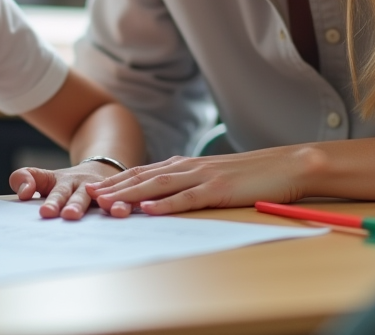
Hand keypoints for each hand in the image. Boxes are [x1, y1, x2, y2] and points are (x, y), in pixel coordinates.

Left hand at [11, 161, 131, 219]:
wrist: (100, 172)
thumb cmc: (67, 183)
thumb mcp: (45, 178)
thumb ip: (25, 179)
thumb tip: (23, 192)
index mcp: (63, 182)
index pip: (52, 188)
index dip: (46, 196)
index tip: (40, 208)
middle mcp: (84, 185)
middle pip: (77, 195)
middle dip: (74, 205)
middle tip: (68, 215)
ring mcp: (102, 192)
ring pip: (104, 198)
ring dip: (105, 204)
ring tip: (108, 212)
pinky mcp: (118, 198)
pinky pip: (123, 202)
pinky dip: (125, 206)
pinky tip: (125, 212)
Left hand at [85, 147, 320, 215]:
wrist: (288, 164)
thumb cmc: (253, 175)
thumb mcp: (215, 177)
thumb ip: (190, 184)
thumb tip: (166, 197)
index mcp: (187, 164)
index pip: (145, 172)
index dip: (117, 181)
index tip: (93, 188)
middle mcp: (190, 167)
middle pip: (144, 177)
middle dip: (114, 187)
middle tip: (87, 196)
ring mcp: (204, 177)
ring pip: (158, 186)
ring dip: (130, 195)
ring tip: (106, 202)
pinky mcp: (219, 189)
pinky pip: (187, 198)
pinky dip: (166, 204)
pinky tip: (148, 210)